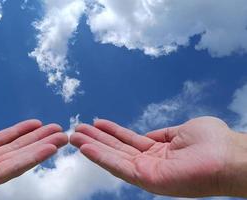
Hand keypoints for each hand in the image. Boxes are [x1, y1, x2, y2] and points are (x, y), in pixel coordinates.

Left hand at [0, 117, 67, 196]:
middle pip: (16, 150)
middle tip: (61, 130)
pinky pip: (13, 167)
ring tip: (62, 137)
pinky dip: (34, 157)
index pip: (2, 141)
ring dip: (42, 148)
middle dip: (38, 139)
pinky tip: (49, 147)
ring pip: (20, 159)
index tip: (38, 124)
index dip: (21, 132)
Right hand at [70, 116, 246, 196]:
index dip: (112, 132)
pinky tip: (85, 148)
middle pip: (117, 150)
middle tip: (75, 129)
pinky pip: (118, 166)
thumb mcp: (183, 130)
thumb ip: (163, 134)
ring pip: (113, 158)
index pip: (129, 141)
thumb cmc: (214, 142)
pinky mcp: (147, 179)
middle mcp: (150, 164)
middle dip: (96, 139)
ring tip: (73, 136)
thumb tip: (149, 135)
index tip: (96, 123)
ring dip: (92, 147)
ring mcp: (148, 172)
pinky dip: (100, 157)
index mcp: (159, 152)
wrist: (229, 156)